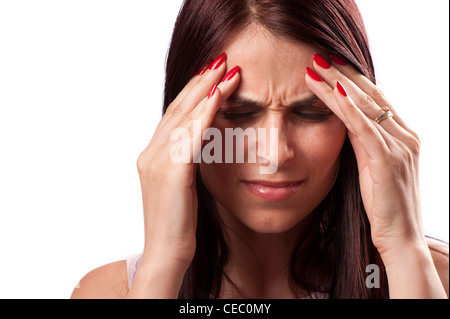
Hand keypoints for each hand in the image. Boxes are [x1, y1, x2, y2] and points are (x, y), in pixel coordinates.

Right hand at [130, 54, 239, 296]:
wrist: (167, 254)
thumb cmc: (179, 224)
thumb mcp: (182, 187)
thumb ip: (186, 161)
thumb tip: (203, 143)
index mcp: (152, 156)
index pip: (175, 116)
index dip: (193, 93)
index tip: (211, 75)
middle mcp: (150, 153)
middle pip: (178, 109)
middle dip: (200, 83)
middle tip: (220, 61)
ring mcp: (157, 162)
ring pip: (184, 117)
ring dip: (206, 90)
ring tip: (225, 69)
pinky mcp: (171, 173)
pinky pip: (191, 135)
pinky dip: (205, 113)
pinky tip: (220, 96)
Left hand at [305, 53, 424, 261]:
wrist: (401, 238)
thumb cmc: (383, 206)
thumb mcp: (373, 169)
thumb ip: (364, 146)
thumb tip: (344, 127)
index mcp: (402, 136)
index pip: (375, 99)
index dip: (352, 80)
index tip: (330, 65)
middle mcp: (405, 136)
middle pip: (371, 95)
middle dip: (343, 73)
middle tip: (319, 56)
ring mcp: (399, 147)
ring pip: (365, 105)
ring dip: (338, 83)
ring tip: (316, 66)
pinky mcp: (388, 161)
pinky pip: (364, 127)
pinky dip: (348, 107)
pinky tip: (332, 90)